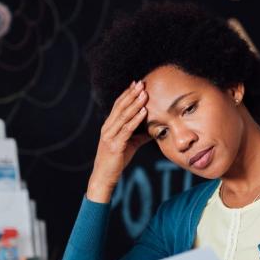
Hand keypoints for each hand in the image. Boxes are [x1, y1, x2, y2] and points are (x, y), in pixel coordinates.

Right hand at [87, 80, 151, 202]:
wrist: (104, 176)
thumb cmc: (117, 160)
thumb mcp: (131, 145)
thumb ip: (140, 135)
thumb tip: (155, 130)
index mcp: (109, 125)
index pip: (118, 105)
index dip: (127, 93)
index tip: (137, 83)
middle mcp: (108, 127)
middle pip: (120, 107)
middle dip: (132, 94)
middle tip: (142, 83)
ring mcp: (110, 135)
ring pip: (123, 116)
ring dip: (135, 103)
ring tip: (145, 93)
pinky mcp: (115, 145)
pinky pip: (127, 129)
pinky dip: (136, 119)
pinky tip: (144, 112)